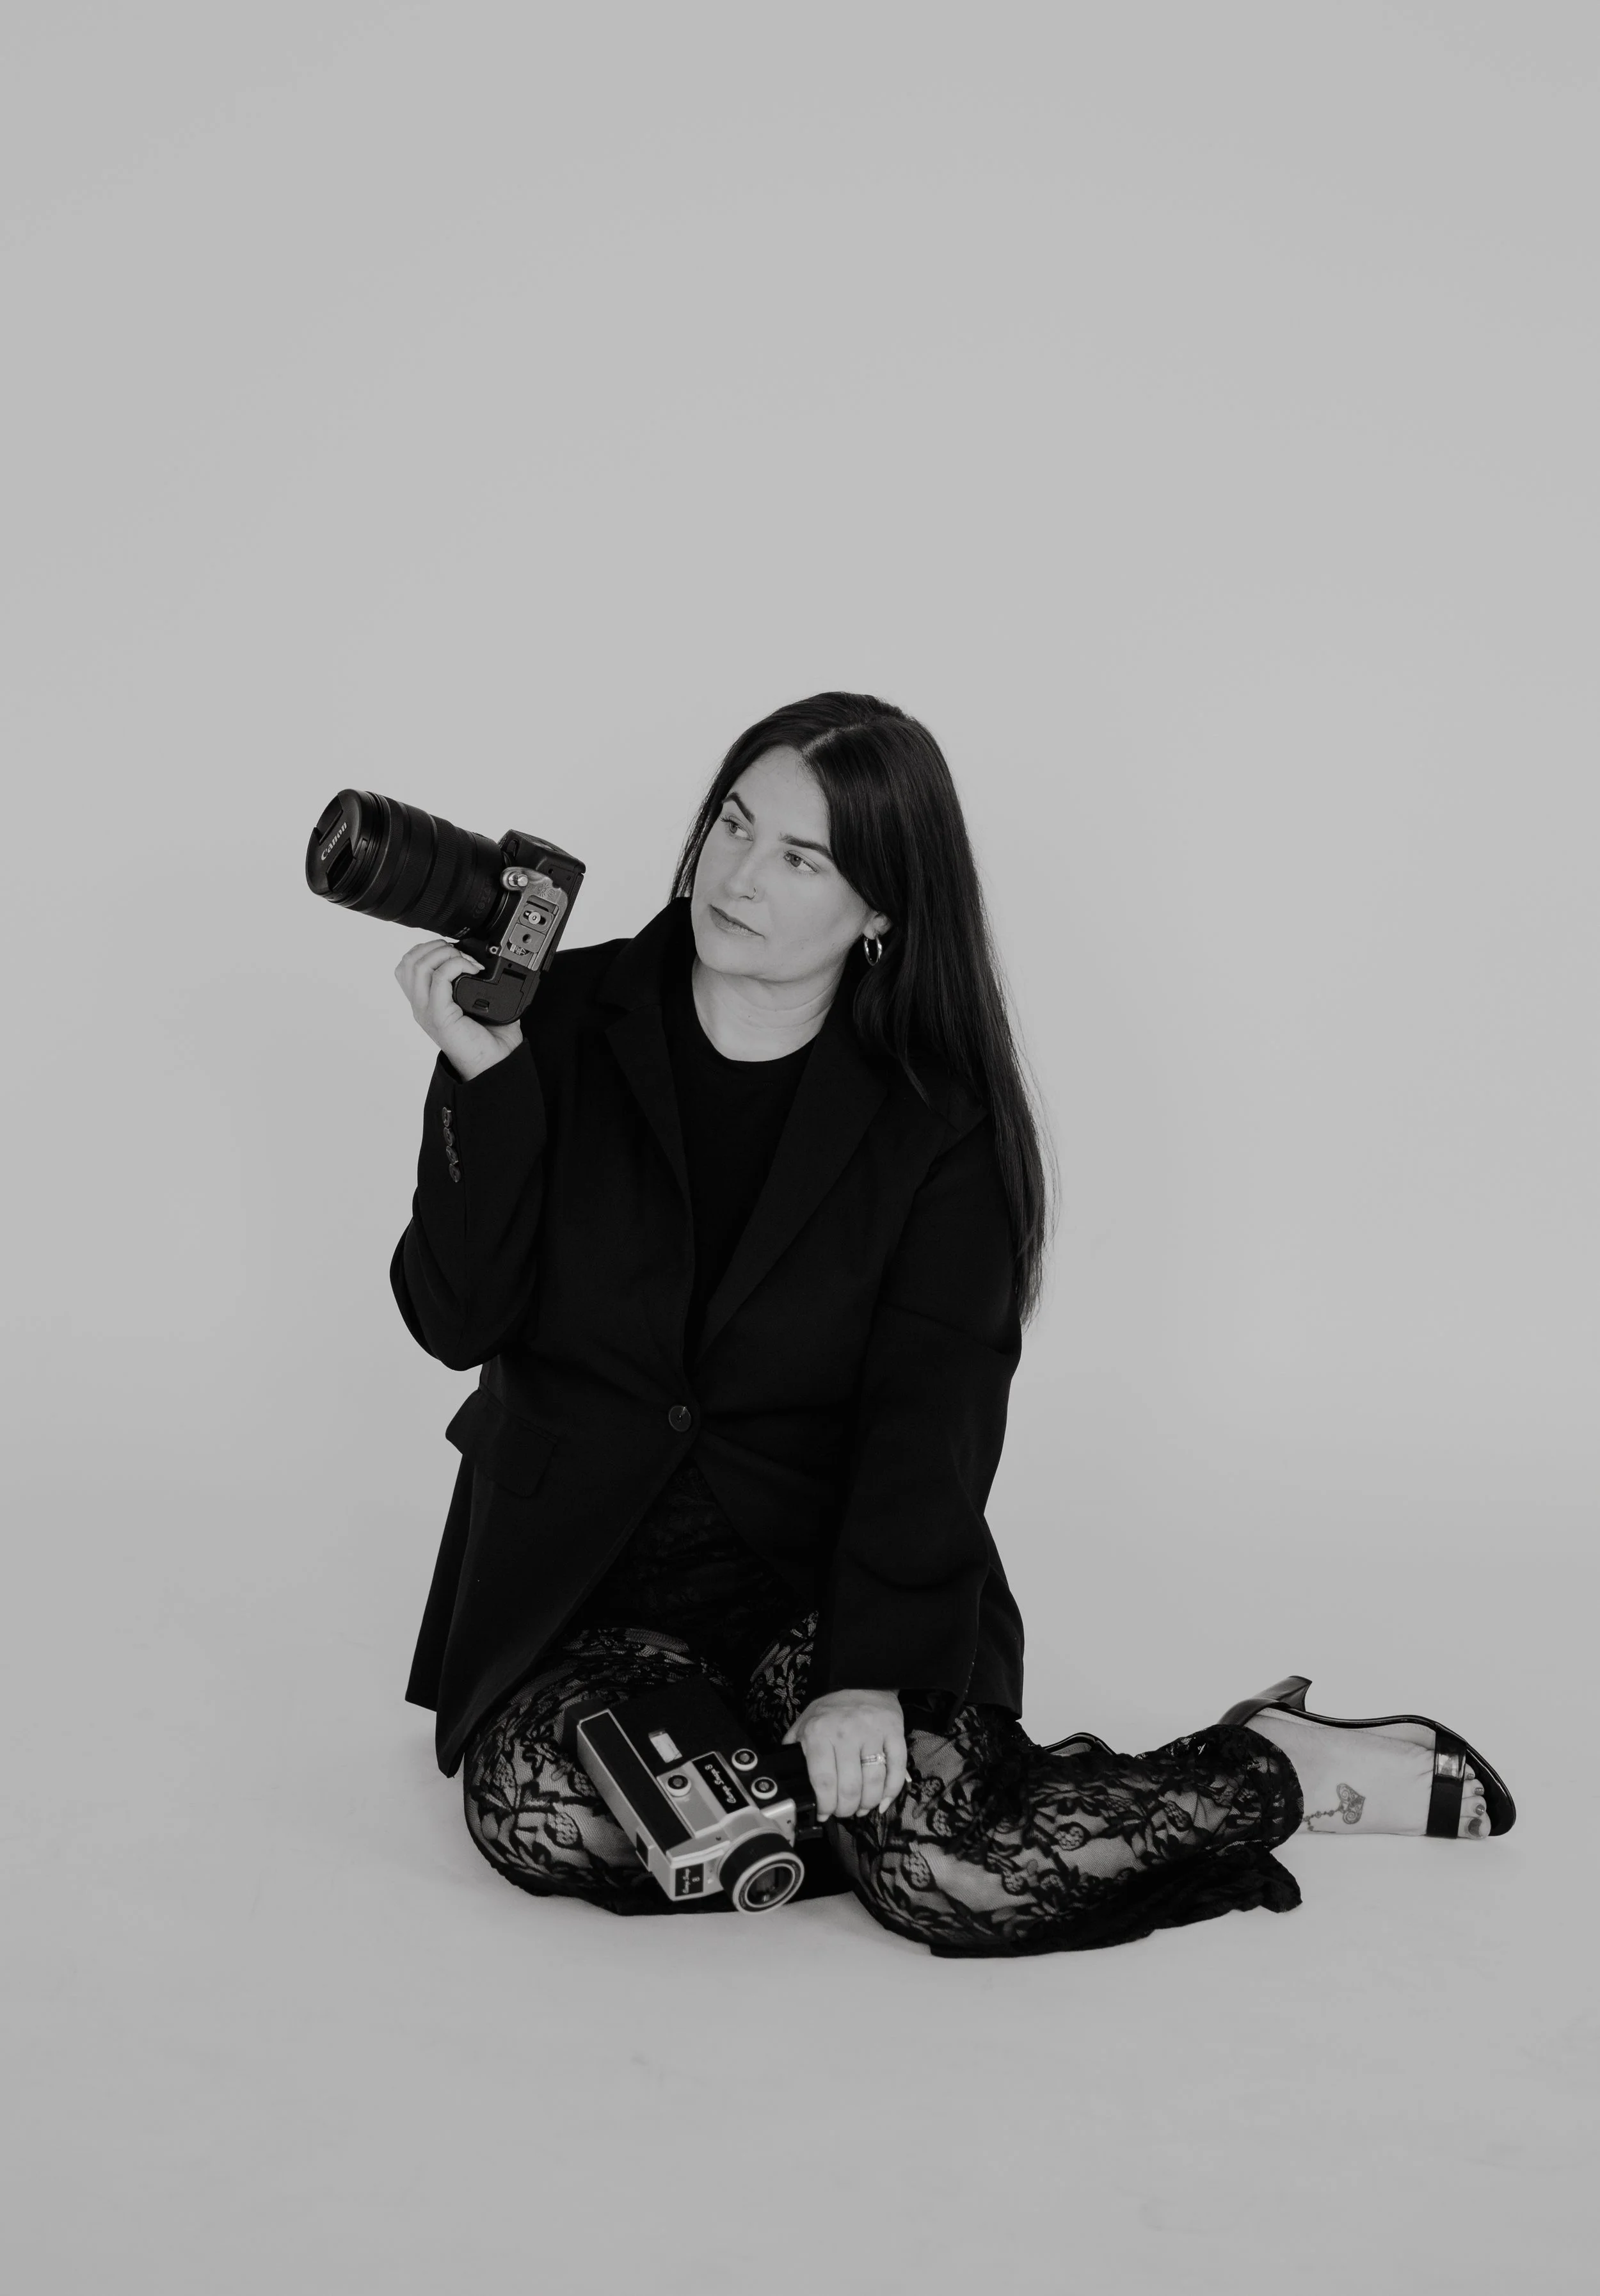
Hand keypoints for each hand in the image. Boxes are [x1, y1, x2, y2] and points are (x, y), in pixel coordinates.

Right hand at [395, 937, 522, 1082]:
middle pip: (408, 962)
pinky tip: (473, 971)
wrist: (494, 1066)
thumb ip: (474, 984)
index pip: (407, 966)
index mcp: (426, 1002)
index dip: (427, 949)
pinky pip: (438, 979)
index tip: (454, 951)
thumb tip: (486, 963)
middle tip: (460, 954)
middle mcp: (422, 1006)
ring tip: (466, 961)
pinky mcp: (439, 1016)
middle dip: (434, 947)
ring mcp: (427, 1011)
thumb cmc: (488, 1040)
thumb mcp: (478, 1005)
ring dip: (444, 953)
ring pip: (417, 966)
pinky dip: (456, 965)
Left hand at [782, 1687, 906, 1820]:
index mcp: (819, 1733)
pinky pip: (896, 1769)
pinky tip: (882, 1802)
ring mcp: (872, 1733)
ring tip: (862, 1808)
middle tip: (844, 1812)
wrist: (862, 1680)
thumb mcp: (805, 1723)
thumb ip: (794, 1748)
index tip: (825, 1814)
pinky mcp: (894, 1732)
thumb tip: (785, 1777)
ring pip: (873, 1782)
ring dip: (868, 1803)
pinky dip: (891, 1791)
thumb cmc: (832, 1708)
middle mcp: (846, 1733)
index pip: (823, 1781)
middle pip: (849, 1787)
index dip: (825, 1805)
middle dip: (846, 1809)